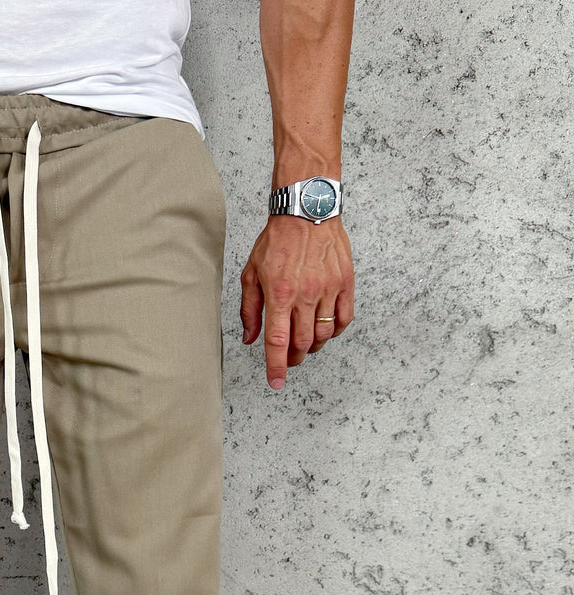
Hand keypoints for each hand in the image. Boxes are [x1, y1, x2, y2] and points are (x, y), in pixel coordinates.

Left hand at [240, 214, 354, 390]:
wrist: (306, 211)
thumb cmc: (277, 241)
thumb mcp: (251, 273)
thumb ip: (250, 309)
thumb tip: (250, 338)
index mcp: (280, 294)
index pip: (277, 341)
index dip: (276, 366)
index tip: (276, 383)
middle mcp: (306, 295)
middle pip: (302, 344)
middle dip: (294, 359)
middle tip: (289, 359)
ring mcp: (328, 290)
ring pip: (323, 335)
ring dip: (312, 348)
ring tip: (304, 344)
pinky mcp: (345, 283)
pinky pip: (344, 319)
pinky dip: (334, 332)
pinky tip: (324, 330)